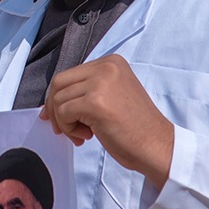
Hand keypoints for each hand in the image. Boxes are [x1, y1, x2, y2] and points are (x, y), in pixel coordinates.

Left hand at [40, 55, 172, 189]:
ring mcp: (100, 83)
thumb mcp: (112, 95)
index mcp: (111, 62)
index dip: (59, 97)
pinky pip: (63, 113)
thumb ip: (88, 91)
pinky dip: (68, 128)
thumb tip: (52, 102)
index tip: (62, 117)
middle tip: (64, 129)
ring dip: (65, 122)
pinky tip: (87, 136)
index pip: (70, 75)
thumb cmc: (135, 127)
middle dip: (55, 108)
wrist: (157, 145)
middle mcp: (106, 66)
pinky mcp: (94, 102)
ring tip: (83, 134)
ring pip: (59, 99)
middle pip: (59, 83)